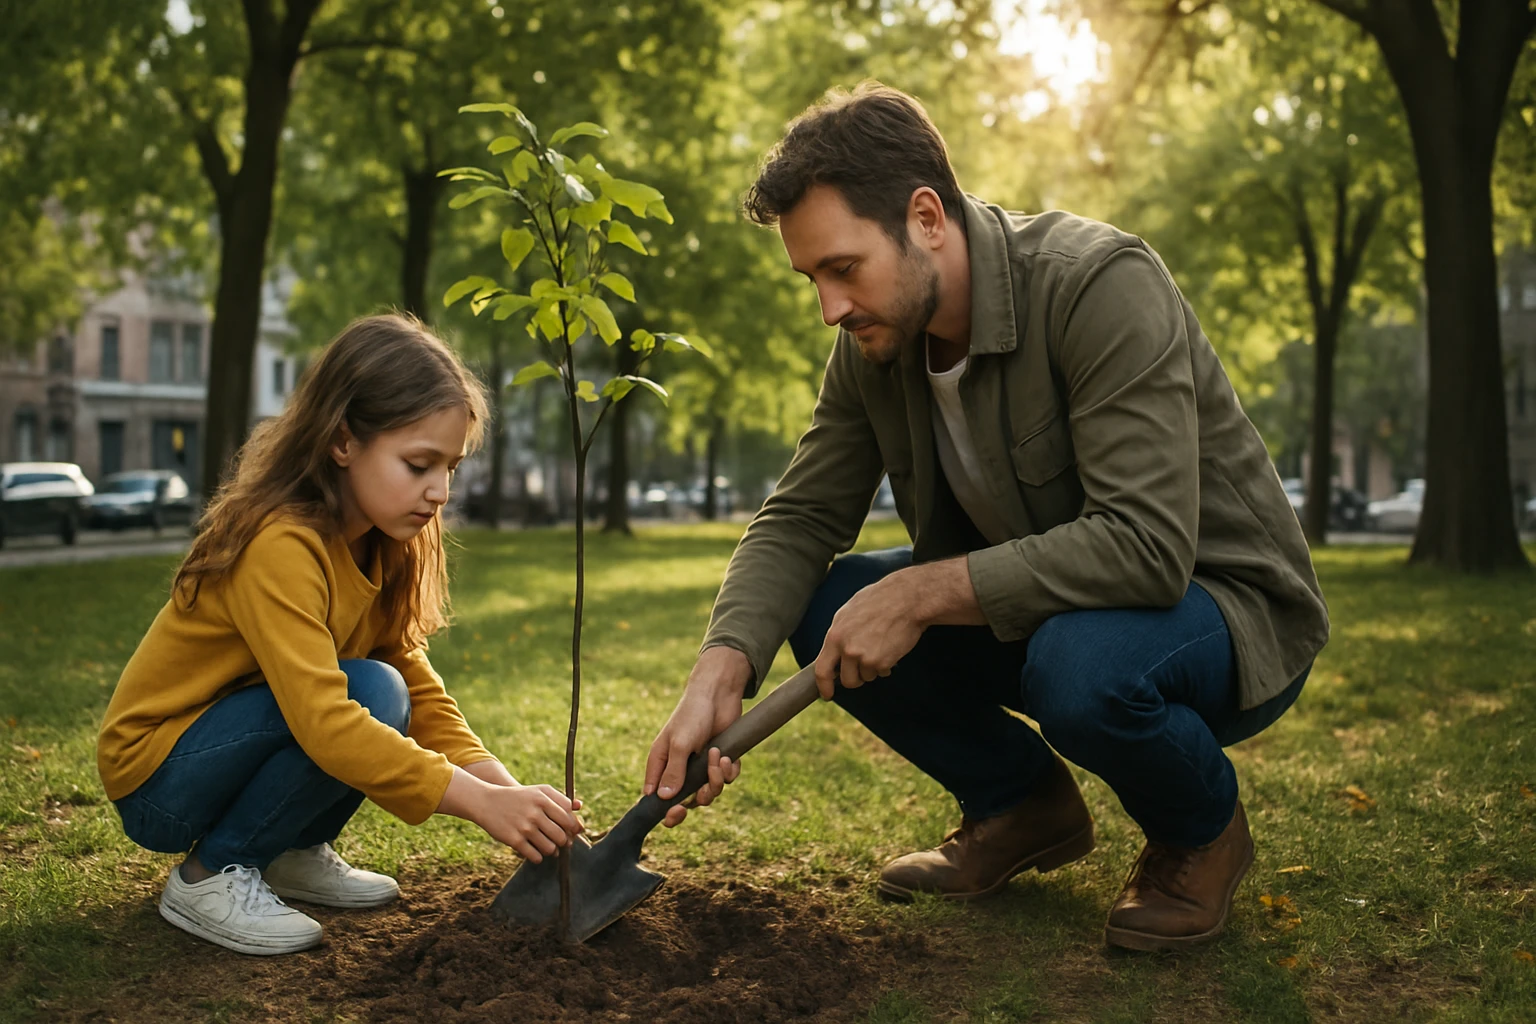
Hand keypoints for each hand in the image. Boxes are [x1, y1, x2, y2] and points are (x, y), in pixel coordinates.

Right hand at [441, 770, 582, 862]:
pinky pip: (535, 856)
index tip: (574, 832)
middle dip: (564, 841)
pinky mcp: (514, 840)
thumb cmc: (519, 797)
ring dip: (552, 851)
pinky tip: (537, 853)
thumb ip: (560, 798)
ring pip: (550, 848)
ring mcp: (524, 827)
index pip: (569, 818)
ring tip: (550, 848)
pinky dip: (539, 857)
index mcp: (543, 798)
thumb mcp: (539, 791)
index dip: (574, 827)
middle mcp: (535, 813)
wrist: (487, 802)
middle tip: (562, 842)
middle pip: (562, 835)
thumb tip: (580, 807)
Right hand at [644, 646, 746, 827]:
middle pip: (686, 801)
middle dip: (697, 798)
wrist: (718, 694)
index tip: (677, 811)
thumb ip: (673, 772)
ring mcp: (700, 767)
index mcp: (661, 764)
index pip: (657, 798)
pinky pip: (725, 780)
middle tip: (704, 792)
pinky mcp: (719, 762)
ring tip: (717, 756)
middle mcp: (679, 769)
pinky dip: (728, 771)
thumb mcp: (680, 744)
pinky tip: (726, 755)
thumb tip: (663, 799)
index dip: (666, 811)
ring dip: (715, 779)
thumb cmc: (692, 714)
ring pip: (708, 792)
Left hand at [812, 570, 926, 699]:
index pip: (821, 670)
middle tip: (863, 668)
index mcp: (835, 635)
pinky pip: (881, 673)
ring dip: (872, 668)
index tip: (827, 693)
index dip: (824, 686)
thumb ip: (839, 634)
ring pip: (866, 677)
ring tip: (880, 646)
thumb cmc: (880, 600)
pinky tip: (890, 647)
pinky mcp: (883, 663)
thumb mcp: (849, 613)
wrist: (907, 599)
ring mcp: (865, 658)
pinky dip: (886, 665)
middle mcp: (847, 649)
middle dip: (855, 678)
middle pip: (847, 680)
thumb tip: (833, 651)